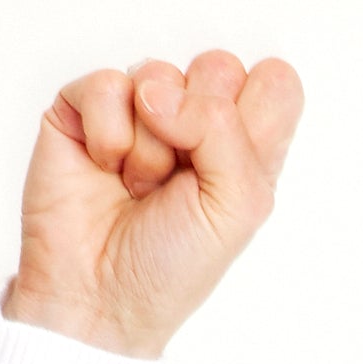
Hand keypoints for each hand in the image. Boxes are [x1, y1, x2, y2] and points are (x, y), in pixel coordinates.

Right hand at [5, 47, 304, 357]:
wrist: (99, 297)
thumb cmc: (172, 265)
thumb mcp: (236, 207)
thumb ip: (225, 132)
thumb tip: (160, 92)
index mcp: (245, 144)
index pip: (276, 81)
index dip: (254, 113)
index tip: (229, 164)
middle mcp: (196, 119)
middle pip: (218, 65)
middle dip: (198, 128)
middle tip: (179, 180)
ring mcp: (139, 109)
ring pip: (158, 73)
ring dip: (149, 144)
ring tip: (139, 185)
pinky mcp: (86, 108)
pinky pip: (105, 84)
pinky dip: (107, 135)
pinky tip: (104, 169)